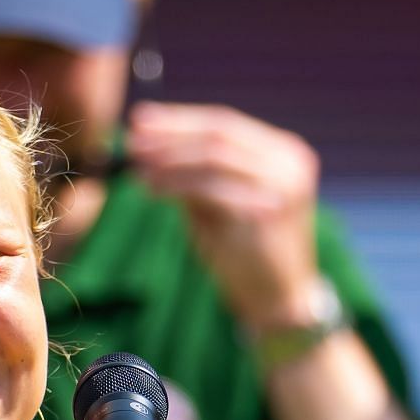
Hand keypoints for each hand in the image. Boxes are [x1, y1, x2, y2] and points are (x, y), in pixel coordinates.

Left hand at [125, 100, 322, 330]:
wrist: (277, 300)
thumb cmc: (246, 253)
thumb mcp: (219, 205)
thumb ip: (195, 175)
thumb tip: (150, 148)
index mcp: (282, 151)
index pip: (224, 123)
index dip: (179, 119)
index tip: (139, 121)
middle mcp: (288, 160)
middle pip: (219, 132)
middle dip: (171, 134)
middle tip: (132, 141)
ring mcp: (283, 183)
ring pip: (215, 155)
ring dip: (170, 159)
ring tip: (137, 167)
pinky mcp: (268, 210)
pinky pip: (213, 187)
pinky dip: (177, 185)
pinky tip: (152, 190)